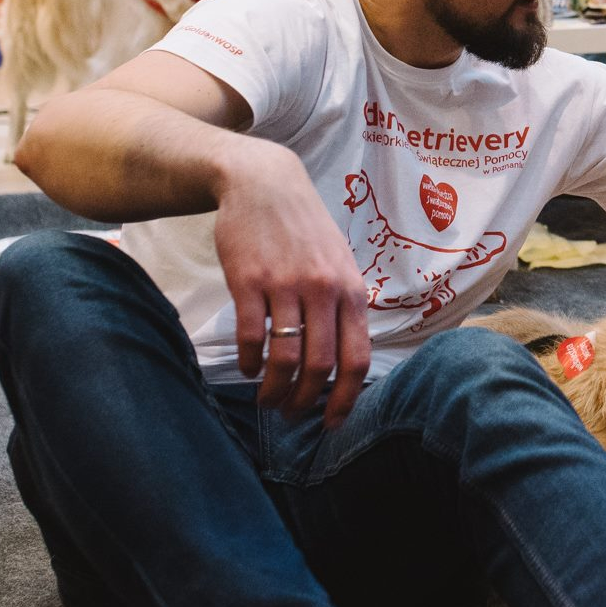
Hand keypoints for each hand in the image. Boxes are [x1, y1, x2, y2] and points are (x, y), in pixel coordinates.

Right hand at [213, 142, 371, 428]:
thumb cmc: (304, 229)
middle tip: (291, 414)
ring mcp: (286, 285)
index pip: (358, 358)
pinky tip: (247, 368)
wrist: (265, 184)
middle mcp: (324, 290)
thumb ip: (345, 305)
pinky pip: (252, 336)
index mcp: (351, 290)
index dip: (345, 397)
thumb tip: (347, 358)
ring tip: (266, 399)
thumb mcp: (339, 262)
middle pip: (321, 366)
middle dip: (306, 401)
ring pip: (286, 357)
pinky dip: (249, 362)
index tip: (331, 422)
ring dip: (274, 389)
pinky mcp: (249, 280)